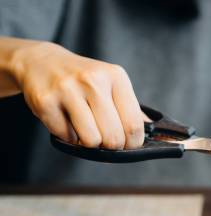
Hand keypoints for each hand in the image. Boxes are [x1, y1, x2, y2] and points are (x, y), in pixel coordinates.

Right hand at [11, 41, 142, 148]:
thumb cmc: (84, 80)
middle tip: (104, 138)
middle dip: (111, 145)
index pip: (133, 124)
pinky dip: (67, 136)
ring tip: (85, 127)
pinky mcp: (45, 101)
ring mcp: (67, 90)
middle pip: (114, 137)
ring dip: (89, 142)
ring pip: (91, 140)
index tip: (128, 144)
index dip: (133, 143)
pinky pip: (66, 137)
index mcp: (116, 77)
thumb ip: (132, 109)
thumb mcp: (113, 84)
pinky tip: (65, 119)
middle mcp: (93, 80)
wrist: (42, 62)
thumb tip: (156, 134)